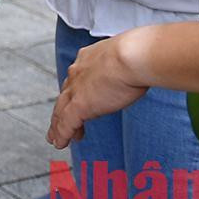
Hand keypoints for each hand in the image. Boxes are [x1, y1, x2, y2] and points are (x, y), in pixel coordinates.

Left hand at [49, 29, 150, 146]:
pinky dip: (62, 135)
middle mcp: (78, 73)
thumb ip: (127, 65)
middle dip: (62, 109)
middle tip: (59, 122)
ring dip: (58, 126)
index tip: (77, 98)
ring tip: (56, 137)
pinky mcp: (80, 105)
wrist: (133, 56)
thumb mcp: (128, 56)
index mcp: (89, 59)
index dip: (76, 90)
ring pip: (61, 110)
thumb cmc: (138, 54)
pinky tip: (60, 143)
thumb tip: (142, 68)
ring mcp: (76, 89)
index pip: (78, 78)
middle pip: (65, 95)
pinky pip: (66, 123)